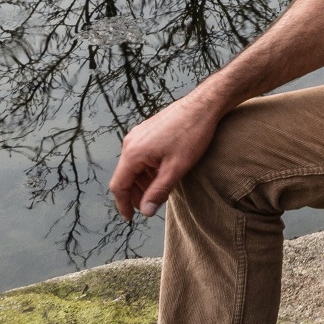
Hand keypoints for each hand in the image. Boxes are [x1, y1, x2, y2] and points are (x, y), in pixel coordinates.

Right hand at [109, 91, 225, 219]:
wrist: (205, 104)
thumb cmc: (192, 135)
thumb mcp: (176, 168)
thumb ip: (158, 191)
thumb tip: (145, 211)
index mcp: (133, 153)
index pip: (118, 186)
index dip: (123, 205)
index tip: (131, 219)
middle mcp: (131, 142)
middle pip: (125, 176)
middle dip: (135, 194)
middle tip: (149, 206)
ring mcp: (139, 134)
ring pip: (134, 166)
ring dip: (143, 181)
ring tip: (158, 192)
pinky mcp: (148, 130)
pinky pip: (141, 155)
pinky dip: (148, 169)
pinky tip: (162, 174)